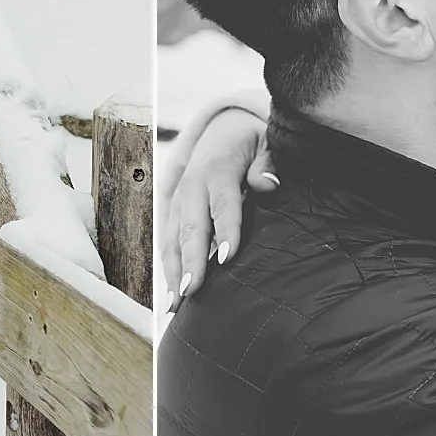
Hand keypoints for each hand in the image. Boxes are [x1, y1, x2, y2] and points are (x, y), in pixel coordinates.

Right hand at [158, 100, 271, 302]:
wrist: (219, 130)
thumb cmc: (248, 145)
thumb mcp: (264, 144)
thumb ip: (267, 163)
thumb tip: (268, 185)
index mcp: (218, 169)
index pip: (224, 203)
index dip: (226, 230)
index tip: (228, 258)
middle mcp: (192, 187)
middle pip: (191, 227)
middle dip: (191, 260)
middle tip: (192, 291)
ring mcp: (178, 201)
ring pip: (172, 239)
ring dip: (173, 272)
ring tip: (175, 306)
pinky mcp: (172, 214)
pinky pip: (167, 244)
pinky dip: (169, 271)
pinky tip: (172, 299)